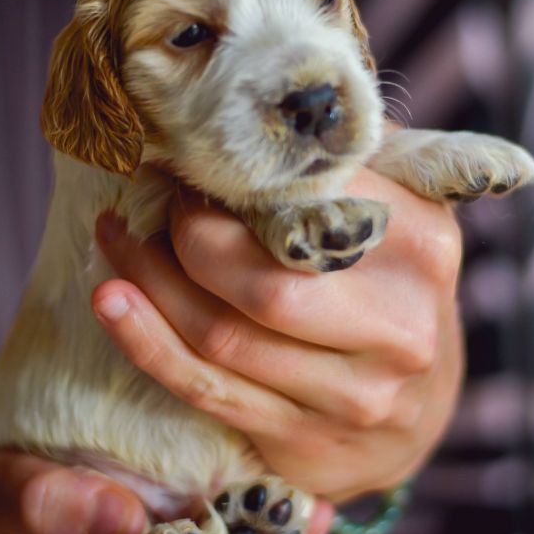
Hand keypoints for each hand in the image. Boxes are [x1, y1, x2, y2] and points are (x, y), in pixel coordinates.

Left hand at [92, 167, 462, 505]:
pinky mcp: (306, 441)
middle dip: (188, 235)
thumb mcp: (401, 209)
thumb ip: (350, 156)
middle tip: (157, 201)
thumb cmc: (394, 284)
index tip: (193, 156)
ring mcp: (354, 396)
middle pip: (262, 281)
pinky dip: (146, 341)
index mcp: (423, 246)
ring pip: (220, 335)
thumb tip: (266, 93)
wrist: (421, 402)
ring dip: (148, 280)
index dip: (239, 176)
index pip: (314, 199)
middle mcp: (399, 327)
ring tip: (114, 238)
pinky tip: (110, 302)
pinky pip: (206, 389)